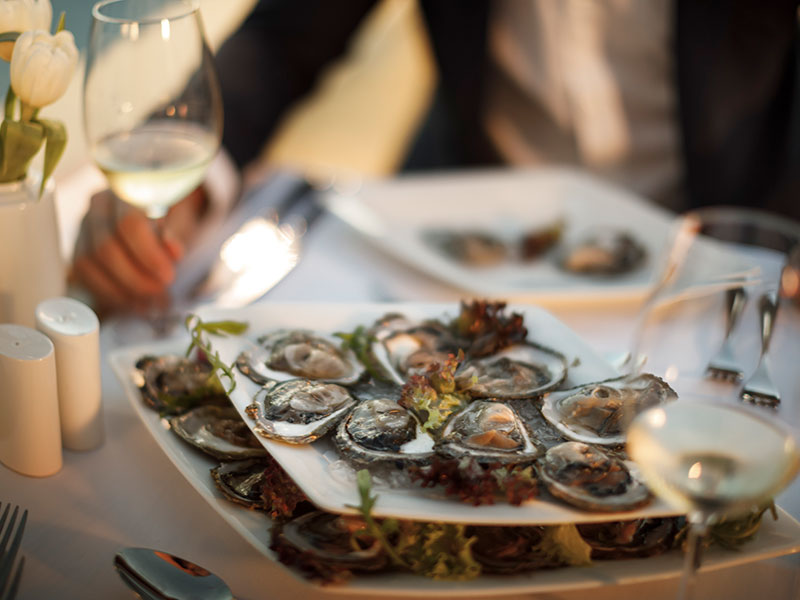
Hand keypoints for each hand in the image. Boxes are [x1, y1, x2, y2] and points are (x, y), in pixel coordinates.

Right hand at [70, 187, 206, 317]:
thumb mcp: (179, 219)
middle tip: (160, 294)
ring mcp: (83, 229)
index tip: (168, 277)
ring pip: (90, 265)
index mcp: (124, 192)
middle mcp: (97, 208)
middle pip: (106, 249)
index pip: (129, 224)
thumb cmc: (168, 216)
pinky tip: (131, 303)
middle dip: (136, 279)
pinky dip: (108, 294)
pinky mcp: (78, 250)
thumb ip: (175, 235)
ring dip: (122, 291)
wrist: (153, 213)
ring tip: (148, 304)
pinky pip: (84, 277)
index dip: (149, 255)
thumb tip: (173, 253)